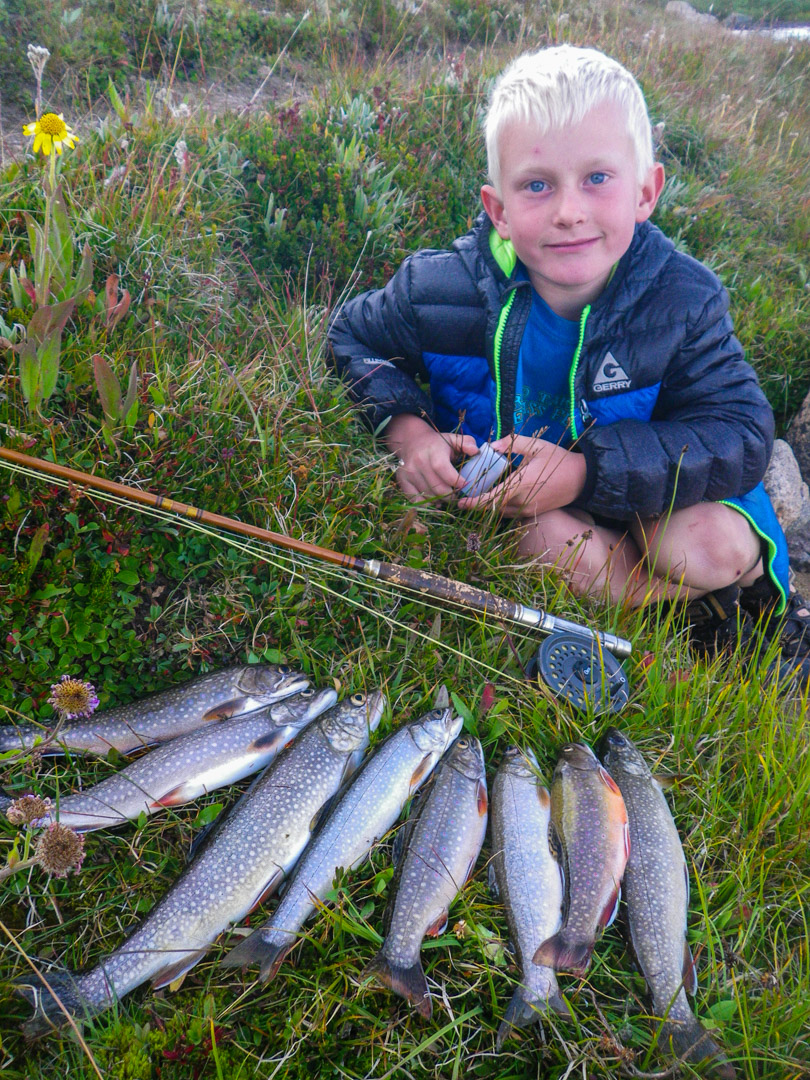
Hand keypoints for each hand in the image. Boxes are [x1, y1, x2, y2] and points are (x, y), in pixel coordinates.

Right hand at [385, 414, 477, 500]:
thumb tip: (476, 451)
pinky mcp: (402, 481)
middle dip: (451, 495)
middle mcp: (419, 462)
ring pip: (428, 496)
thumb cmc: (437, 443)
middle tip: (457, 494)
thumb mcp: (453, 439)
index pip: (443, 469)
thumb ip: (467, 443)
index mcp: (433, 451)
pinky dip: (427, 505)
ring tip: (447, 496)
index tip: (465, 485)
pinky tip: (435, 500)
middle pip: (437, 487)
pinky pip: (416, 501)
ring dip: (441, 500)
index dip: (456, 481)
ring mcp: (409, 473)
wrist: (411, 441)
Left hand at [457, 434, 586, 517]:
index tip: (461, 501)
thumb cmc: (558, 459)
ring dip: (489, 507)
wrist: (581, 478)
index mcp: (521, 484)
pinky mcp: (533, 513)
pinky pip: (511, 513)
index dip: (474, 502)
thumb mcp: (536, 445)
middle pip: (493, 508)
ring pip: (501, 513)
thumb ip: (512, 443)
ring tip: (478, 496)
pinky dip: (500, 508)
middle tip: (464, 497)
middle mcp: (522, 501)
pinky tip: (496, 497)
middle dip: (477, 504)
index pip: (492, 499)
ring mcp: (528, 509)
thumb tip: (491, 446)